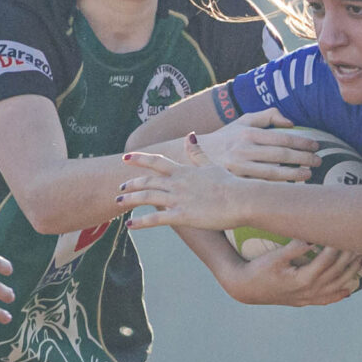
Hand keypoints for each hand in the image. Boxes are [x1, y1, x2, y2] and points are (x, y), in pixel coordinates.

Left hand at [119, 136, 251, 230]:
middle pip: (148, 180)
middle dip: (132, 183)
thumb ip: (198, 153)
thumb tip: (190, 135)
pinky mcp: (183, 216)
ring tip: (119, 202)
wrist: (243, 199)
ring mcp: (179, 199)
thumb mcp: (212, 165)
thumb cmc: (231, 184)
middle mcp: (178, 183)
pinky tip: (130, 226)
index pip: (157, 161)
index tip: (126, 157)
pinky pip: (157, 220)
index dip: (140, 159)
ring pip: (147, 197)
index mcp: (185, 171)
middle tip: (120, 187)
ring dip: (131, 199)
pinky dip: (141, 222)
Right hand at [196, 109, 320, 181]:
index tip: (316, 145)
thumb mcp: (243, 121)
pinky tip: (290, 187)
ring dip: (294, 174)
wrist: (195, 156)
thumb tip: (291, 122)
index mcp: (247, 133)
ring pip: (272, 173)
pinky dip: (277, 186)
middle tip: (319, 161)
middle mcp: (243, 150)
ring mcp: (238, 168)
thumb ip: (267, 116)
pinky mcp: (234, 182)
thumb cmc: (226, 138)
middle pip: (280, 155)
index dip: (302, 142)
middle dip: (303, 158)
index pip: (281, 137)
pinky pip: (259, 185)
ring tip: (309, 175)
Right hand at [224, 242, 361, 307]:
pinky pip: (325, 300)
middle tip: (361, 244)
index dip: (338, 248)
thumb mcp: (275, 257)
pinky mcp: (303, 301)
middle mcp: (308, 291)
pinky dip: (338, 295)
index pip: (327, 261)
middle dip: (349, 259)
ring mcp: (307, 298)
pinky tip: (348, 291)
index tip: (345, 235)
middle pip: (335, 274)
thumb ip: (295, 248)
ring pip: (334, 287)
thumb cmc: (258, 269)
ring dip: (349, 274)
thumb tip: (312, 238)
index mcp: (303, 279)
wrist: (246, 289)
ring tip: (361, 261)